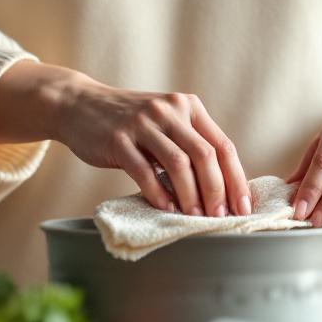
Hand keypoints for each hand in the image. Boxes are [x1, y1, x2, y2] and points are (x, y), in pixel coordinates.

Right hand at [0, 61, 250, 215]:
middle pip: (205, 155)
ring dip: (190, 195)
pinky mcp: (117, 138)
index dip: (235, 179)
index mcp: (188, 106)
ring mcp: (142, 123)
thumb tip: (218, 189)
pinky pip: (143, 170)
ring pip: (178, 163)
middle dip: (216, 191)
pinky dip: (158, 193)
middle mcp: (169, 110)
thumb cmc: (127, 123)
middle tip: (218, 217)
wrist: (78, 104)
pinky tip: (165, 207)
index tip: (242, 207)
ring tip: (194, 216)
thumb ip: (187, 145)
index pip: (222, 145)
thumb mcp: (163, 122)